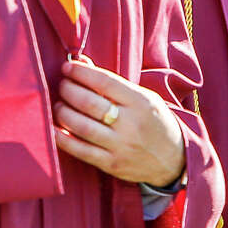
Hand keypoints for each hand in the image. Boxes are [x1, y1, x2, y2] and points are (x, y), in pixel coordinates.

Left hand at [54, 56, 185, 185]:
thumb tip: (82, 63)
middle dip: (69, 90)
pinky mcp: (112, 164)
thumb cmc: (154, 121)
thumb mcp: (143, 97)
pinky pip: (81, 150)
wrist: (173, 159)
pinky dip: (62, 138)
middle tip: (62, 85)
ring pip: (82, 126)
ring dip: (63, 112)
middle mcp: (131, 124)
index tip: (68, 67)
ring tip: (59, 104)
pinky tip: (54, 128)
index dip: (82, 72)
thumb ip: (113, 83)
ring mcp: (121, 146)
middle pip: (90, 103)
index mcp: (141, 102)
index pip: (105, 82)